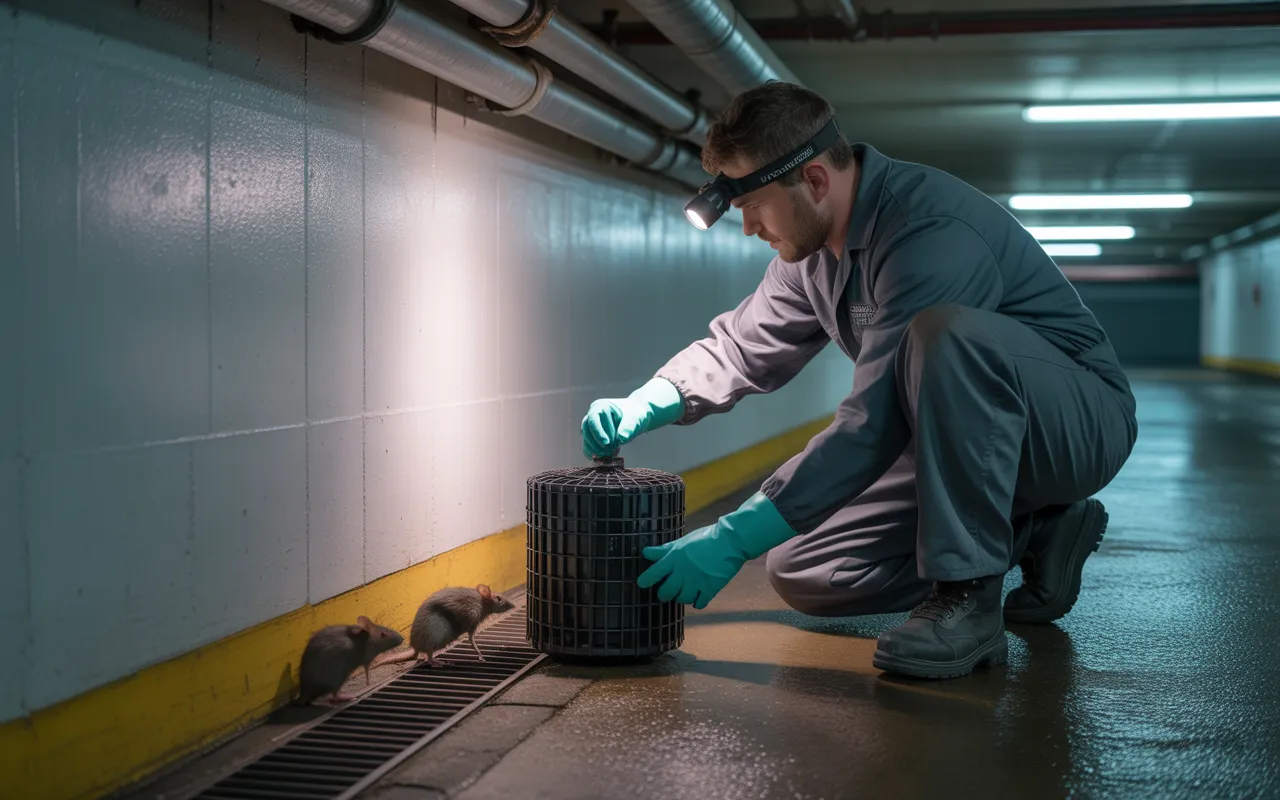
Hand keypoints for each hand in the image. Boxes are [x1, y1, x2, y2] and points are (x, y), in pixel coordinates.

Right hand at [581, 377, 682, 458]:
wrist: (639, 416)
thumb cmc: (638, 414)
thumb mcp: (637, 419)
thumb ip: (630, 427)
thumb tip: (623, 437)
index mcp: (601, 407)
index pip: (594, 419)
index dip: (599, 432)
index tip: (609, 443)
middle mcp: (593, 414)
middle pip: (587, 430)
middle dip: (597, 442)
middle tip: (610, 452)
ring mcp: (592, 425)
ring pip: (586, 439)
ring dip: (596, 449)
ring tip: (610, 455)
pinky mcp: (594, 435)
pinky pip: (589, 445)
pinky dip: (595, 453)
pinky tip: (606, 457)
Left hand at [637, 492, 796, 608]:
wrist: (731, 541)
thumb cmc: (706, 538)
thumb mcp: (683, 541)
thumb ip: (665, 549)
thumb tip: (646, 552)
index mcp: (674, 558)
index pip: (653, 573)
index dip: (645, 580)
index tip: (641, 584)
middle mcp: (683, 572)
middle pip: (666, 592)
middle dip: (664, 593)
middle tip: (666, 592)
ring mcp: (696, 582)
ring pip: (681, 599)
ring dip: (681, 597)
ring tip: (684, 592)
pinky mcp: (710, 588)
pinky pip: (699, 604)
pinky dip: (698, 602)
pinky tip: (699, 596)